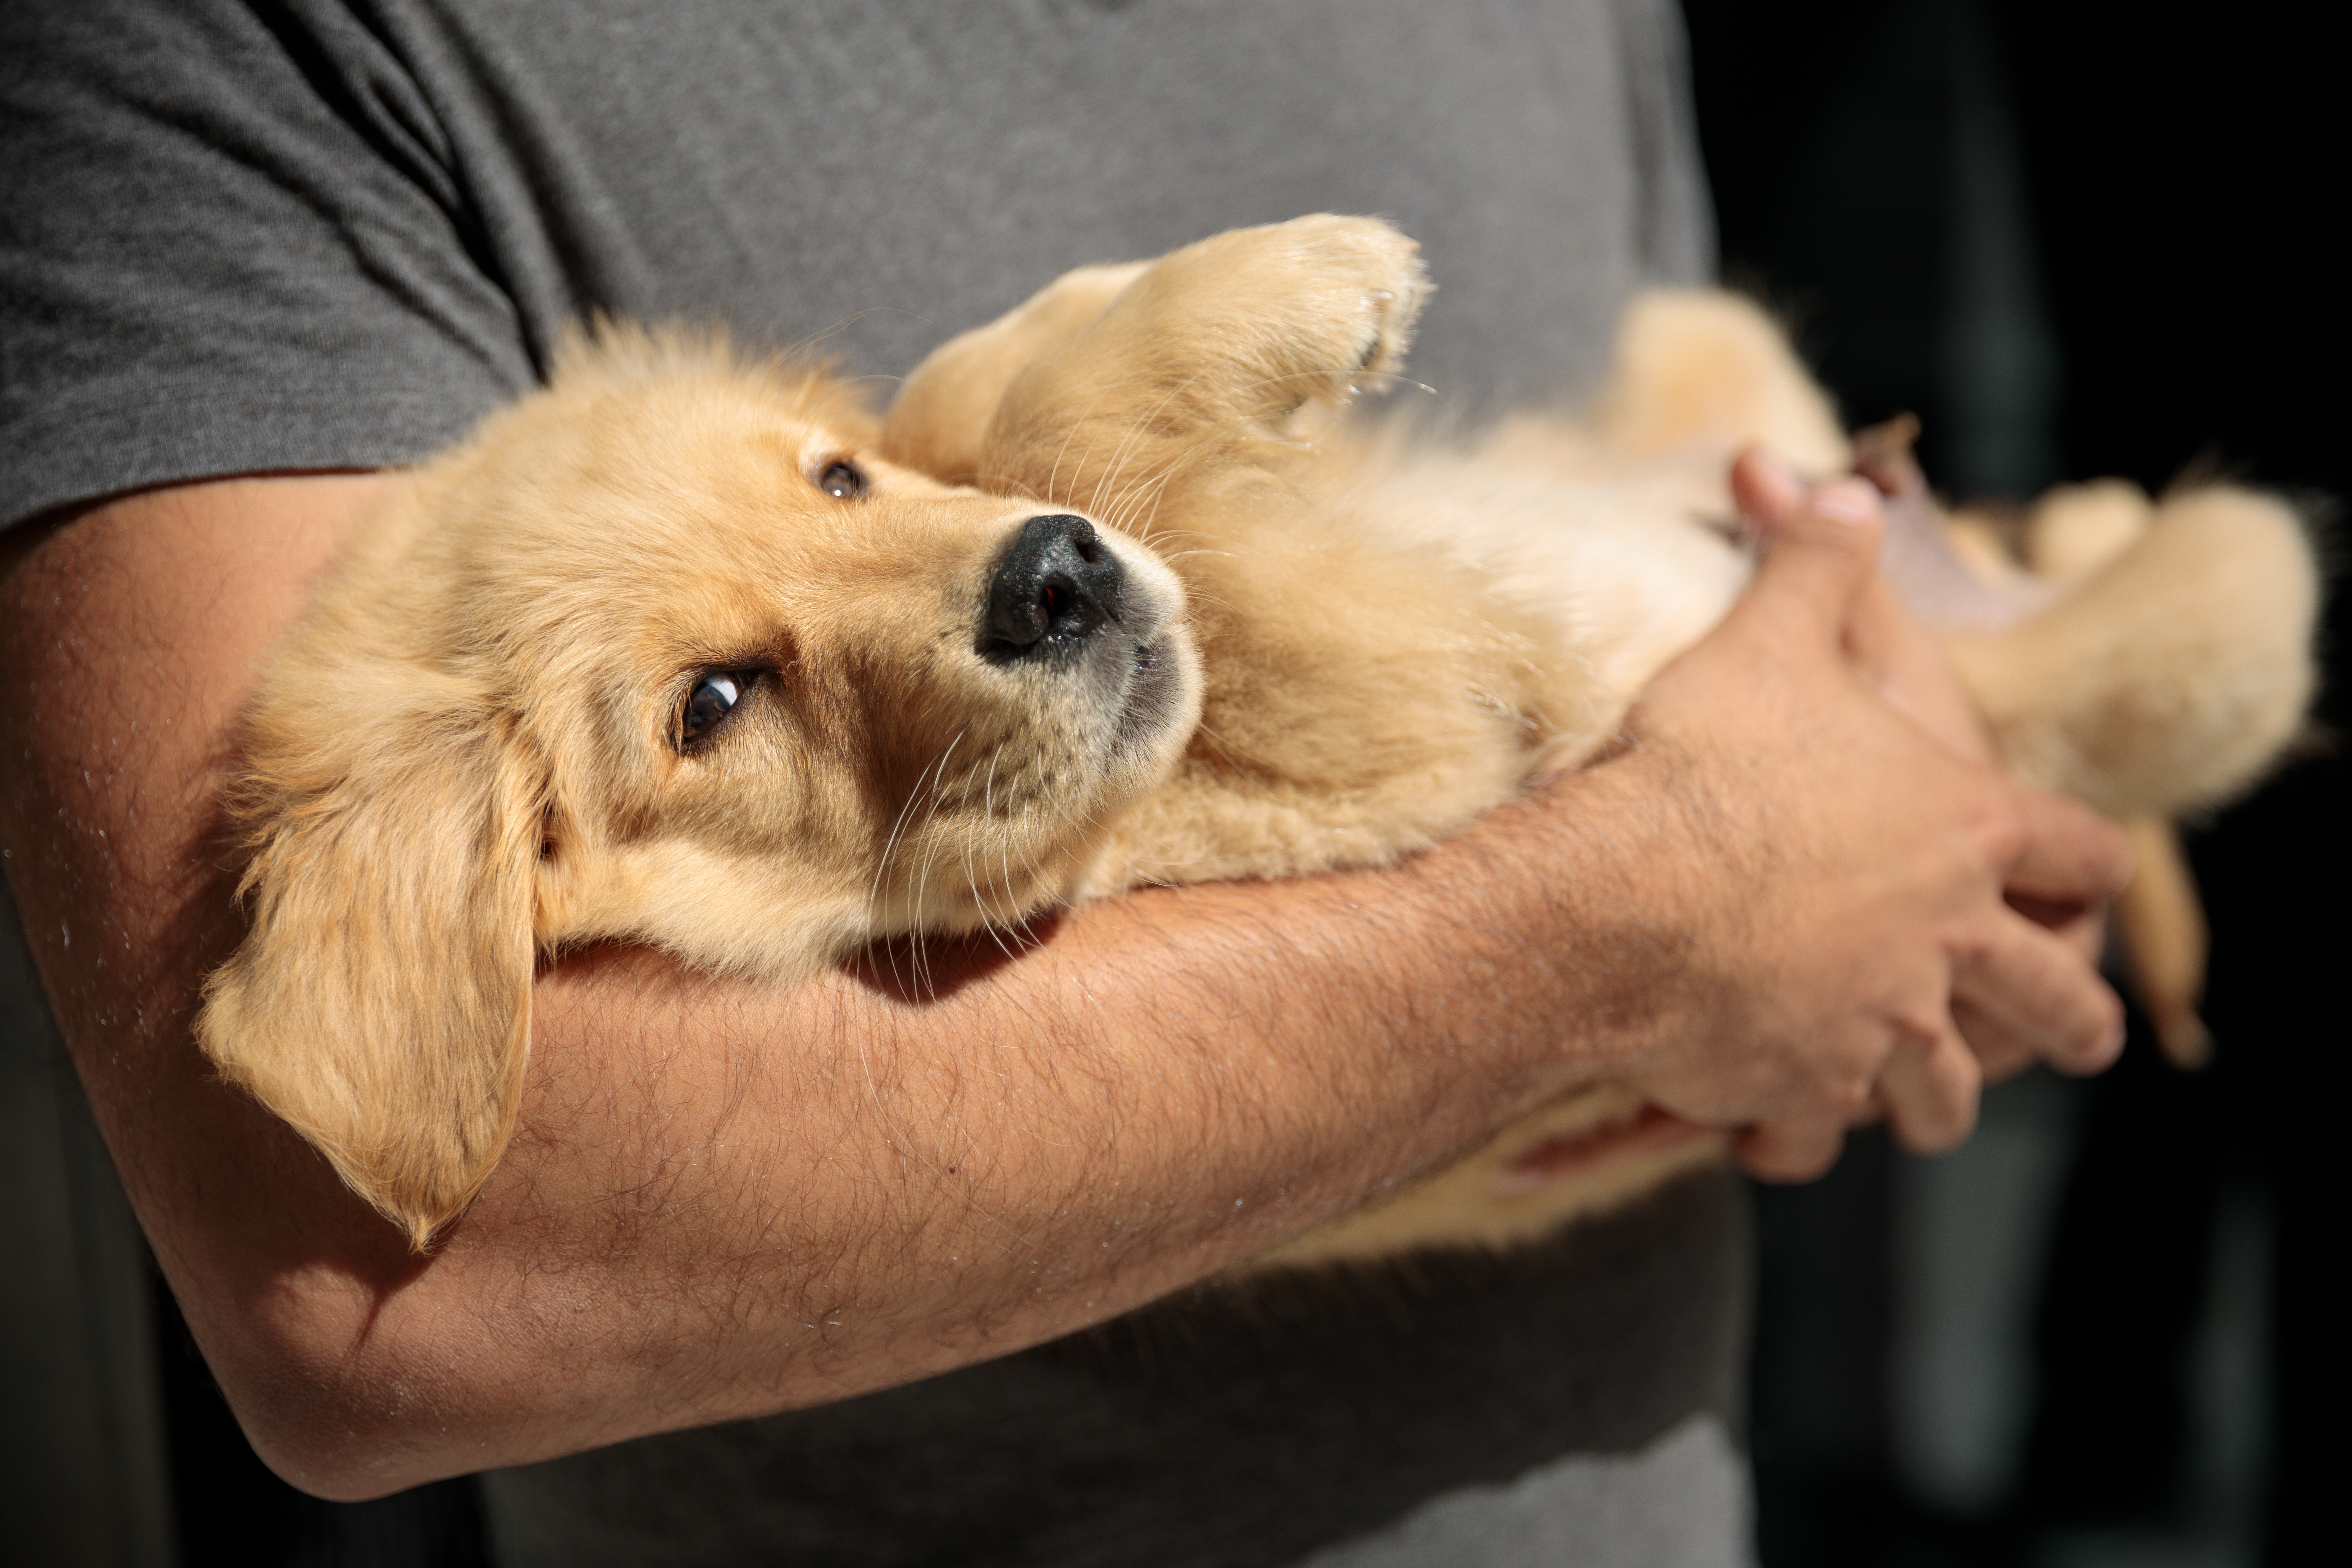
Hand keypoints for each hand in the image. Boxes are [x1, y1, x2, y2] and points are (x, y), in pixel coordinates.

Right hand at [1615, 453, 2130, 1178]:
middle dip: (2069, 1024)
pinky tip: (1774, 1130)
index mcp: (1964, 834)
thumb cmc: (1702, 766)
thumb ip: (1816, 566)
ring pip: (1952, 1094)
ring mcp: (1882, 1028)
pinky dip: (1802, 1138)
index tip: (2084, 892)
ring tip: (1911, 1100)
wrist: (1619, 894)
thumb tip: (1843, 481)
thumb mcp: (1765, 641)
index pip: (2081, 854)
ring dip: (1937, 1100)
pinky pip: (1821, 1139)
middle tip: (2073, 1039)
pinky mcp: (1807, 1089)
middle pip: (2059, 1007)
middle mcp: (1946, 943)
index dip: (2089, 870)